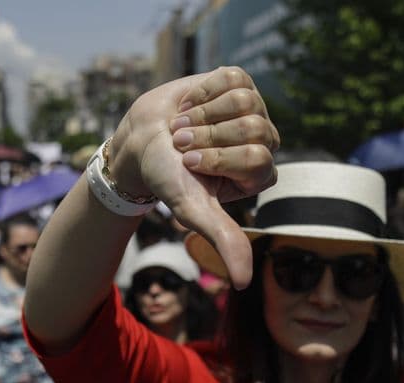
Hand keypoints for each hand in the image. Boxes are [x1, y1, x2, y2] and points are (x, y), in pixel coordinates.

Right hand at [109, 66, 278, 288]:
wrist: (140, 142)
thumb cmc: (167, 177)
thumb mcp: (193, 209)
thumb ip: (223, 240)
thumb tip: (245, 283)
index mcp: (260, 173)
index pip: (256, 157)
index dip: (217, 158)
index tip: (189, 164)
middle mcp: (263, 141)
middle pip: (252, 126)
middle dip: (207, 135)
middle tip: (182, 144)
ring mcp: (254, 109)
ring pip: (243, 100)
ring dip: (201, 114)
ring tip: (183, 126)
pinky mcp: (238, 82)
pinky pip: (231, 78)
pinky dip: (201, 93)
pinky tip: (190, 106)